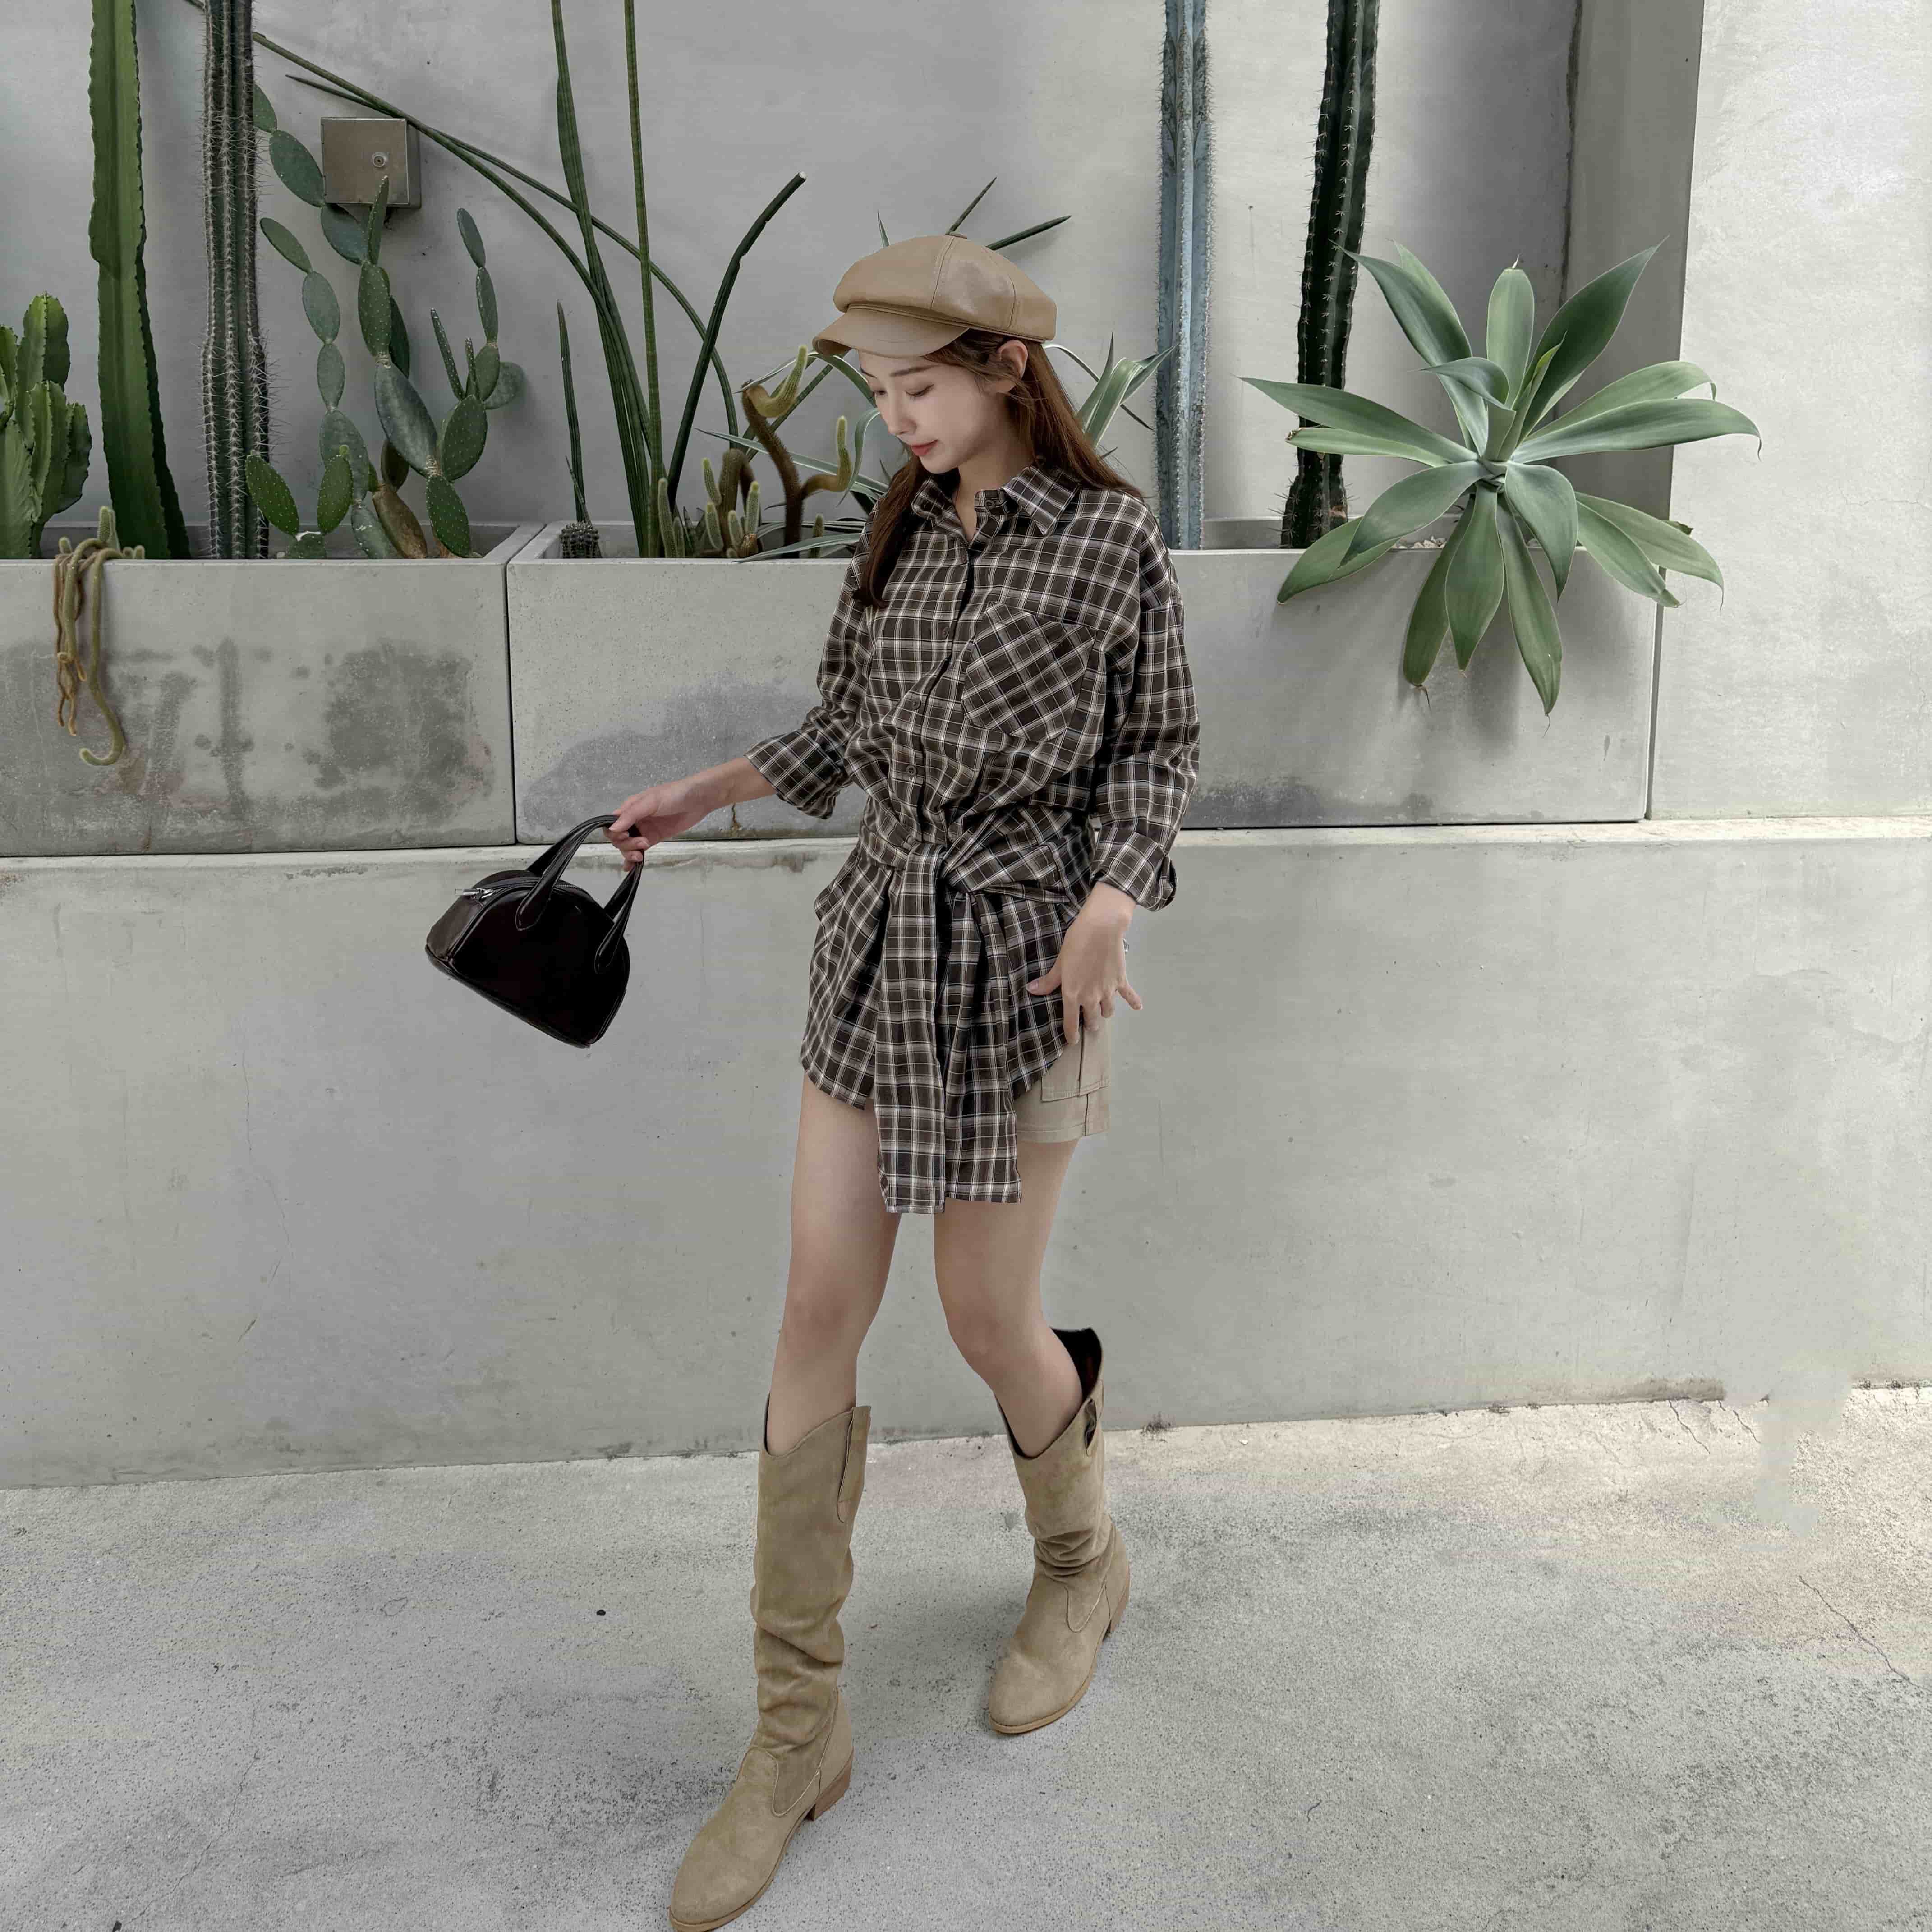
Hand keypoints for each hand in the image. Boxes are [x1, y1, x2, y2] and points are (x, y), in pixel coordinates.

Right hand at [606, 774, 720, 869]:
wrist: (698, 799)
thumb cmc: (674, 795)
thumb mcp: (650, 801)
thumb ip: (631, 815)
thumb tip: (614, 829)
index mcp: (629, 808)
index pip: (611, 824)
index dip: (615, 834)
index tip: (626, 836)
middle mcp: (634, 820)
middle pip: (618, 838)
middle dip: (626, 844)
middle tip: (643, 843)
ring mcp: (644, 830)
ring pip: (628, 846)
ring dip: (630, 852)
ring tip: (642, 853)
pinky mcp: (654, 838)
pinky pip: (640, 850)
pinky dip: (633, 859)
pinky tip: (631, 867)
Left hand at [1026, 886, 1141, 1048]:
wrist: (1101, 929)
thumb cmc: (1076, 943)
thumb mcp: (1059, 963)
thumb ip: (1049, 981)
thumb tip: (1032, 990)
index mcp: (1073, 994)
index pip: (1071, 1022)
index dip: (1072, 1034)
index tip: (1073, 1041)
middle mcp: (1091, 997)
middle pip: (1092, 1019)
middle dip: (1090, 1024)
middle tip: (1090, 1026)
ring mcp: (1108, 990)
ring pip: (1108, 1010)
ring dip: (1105, 1013)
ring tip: (1103, 1012)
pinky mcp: (1121, 981)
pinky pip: (1129, 995)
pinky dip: (1134, 1002)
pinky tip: (1138, 1007)